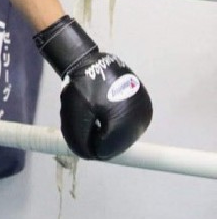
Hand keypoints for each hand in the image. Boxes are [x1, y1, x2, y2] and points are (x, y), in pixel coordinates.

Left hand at [35, 16, 152, 159]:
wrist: (90, 62)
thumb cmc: (81, 88)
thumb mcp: (74, 116)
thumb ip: (80, 140)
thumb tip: (90, 156)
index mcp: (124, 121)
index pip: (107, 150)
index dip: (91, 147)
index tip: (82, 134)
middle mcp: (140, 119)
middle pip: (118, 144)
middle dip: (101, 139)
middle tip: (88, 124)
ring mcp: (145, 112)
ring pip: (125, 136)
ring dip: (110, 133)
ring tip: (96, 117)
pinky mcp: (145, 106)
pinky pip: (130, 125)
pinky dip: (118, 125)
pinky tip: (106, 113)